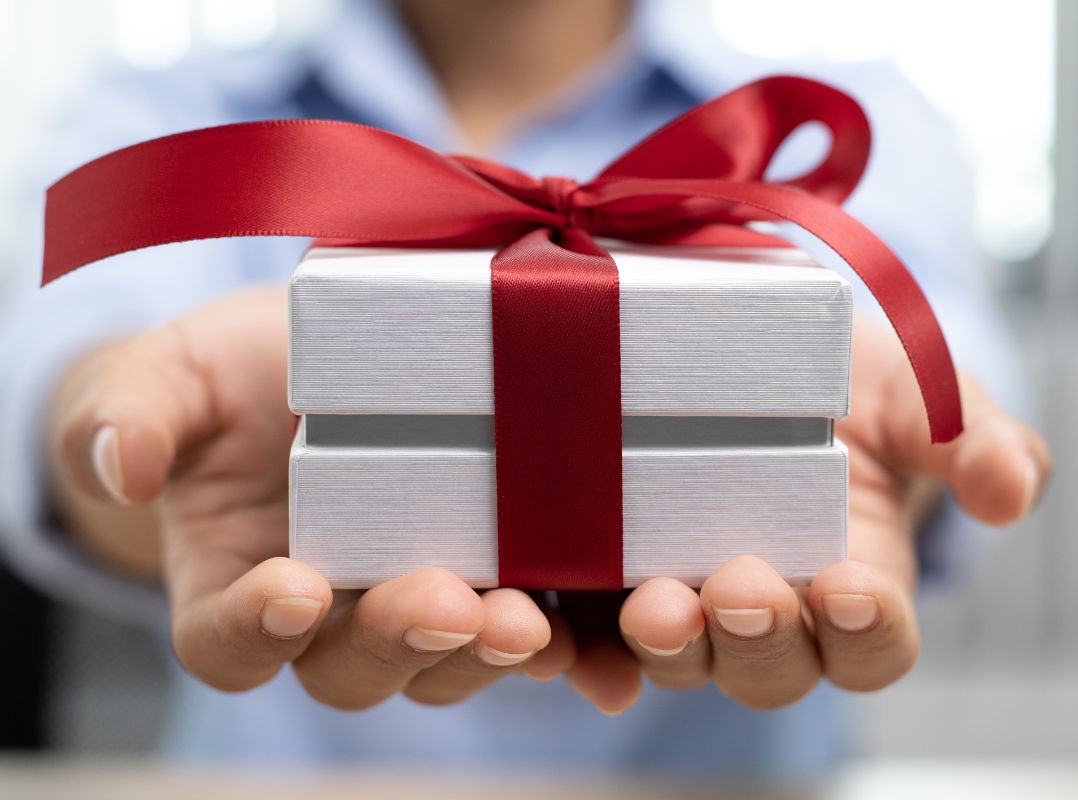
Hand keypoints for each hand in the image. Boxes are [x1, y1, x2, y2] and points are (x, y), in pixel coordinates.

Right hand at [48, 286, 576, 708]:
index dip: (255, 629)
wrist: (319, 364)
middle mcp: (332, 612)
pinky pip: (530, 628)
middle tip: (450, 601)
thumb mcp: (174, 373)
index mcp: (236, 580)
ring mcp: (416, 597)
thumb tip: (121, 462)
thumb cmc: (233, 374)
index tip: (294, 588)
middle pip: (356, 666)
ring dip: (491, 650)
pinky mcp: (495, 572)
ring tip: (533, 621)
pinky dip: (569, 647)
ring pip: (449, 658)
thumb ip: (132, 411)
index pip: (227, 639)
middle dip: (403, 641)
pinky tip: (601, 645)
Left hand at [570, 315, 1052, 711]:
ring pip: (679, 656)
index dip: (867, 630)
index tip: (851, 585)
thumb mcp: (919, 391)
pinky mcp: (609, 568)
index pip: (873, 644)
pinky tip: (560, 631)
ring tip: (653, 606)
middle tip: (740, 588)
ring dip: (666, 646)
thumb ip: (977, 438)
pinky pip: (591, 627)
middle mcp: (770, 607)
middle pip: (769, 667)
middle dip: (756, 639)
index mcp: (854, 584)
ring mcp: (684, 592)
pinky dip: (578, 643)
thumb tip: (1012, 491)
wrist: (754, 338)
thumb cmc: (849, 374)